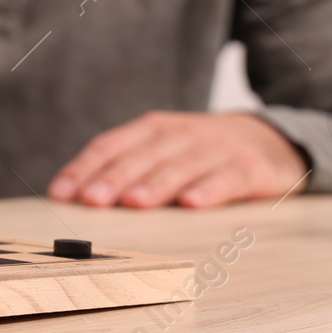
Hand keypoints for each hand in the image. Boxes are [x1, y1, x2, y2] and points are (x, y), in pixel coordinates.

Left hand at [47, 111, 308, 208]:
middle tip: (91, 201)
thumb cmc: (202, 152)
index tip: (61, 194)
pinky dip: (209, 190)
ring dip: (154, 185)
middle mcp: (181, 134)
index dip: (84, 169)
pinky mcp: (249, 168)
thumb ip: (126, 168)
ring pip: (180, 167)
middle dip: (113, 179)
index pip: (111, 146)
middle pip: (141, 157)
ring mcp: (216, 149)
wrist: (270, 138)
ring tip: (133, 203)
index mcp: (153, 129)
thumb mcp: (163, 149)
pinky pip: (227, 179)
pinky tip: (192, 204)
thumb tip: (77, 198)